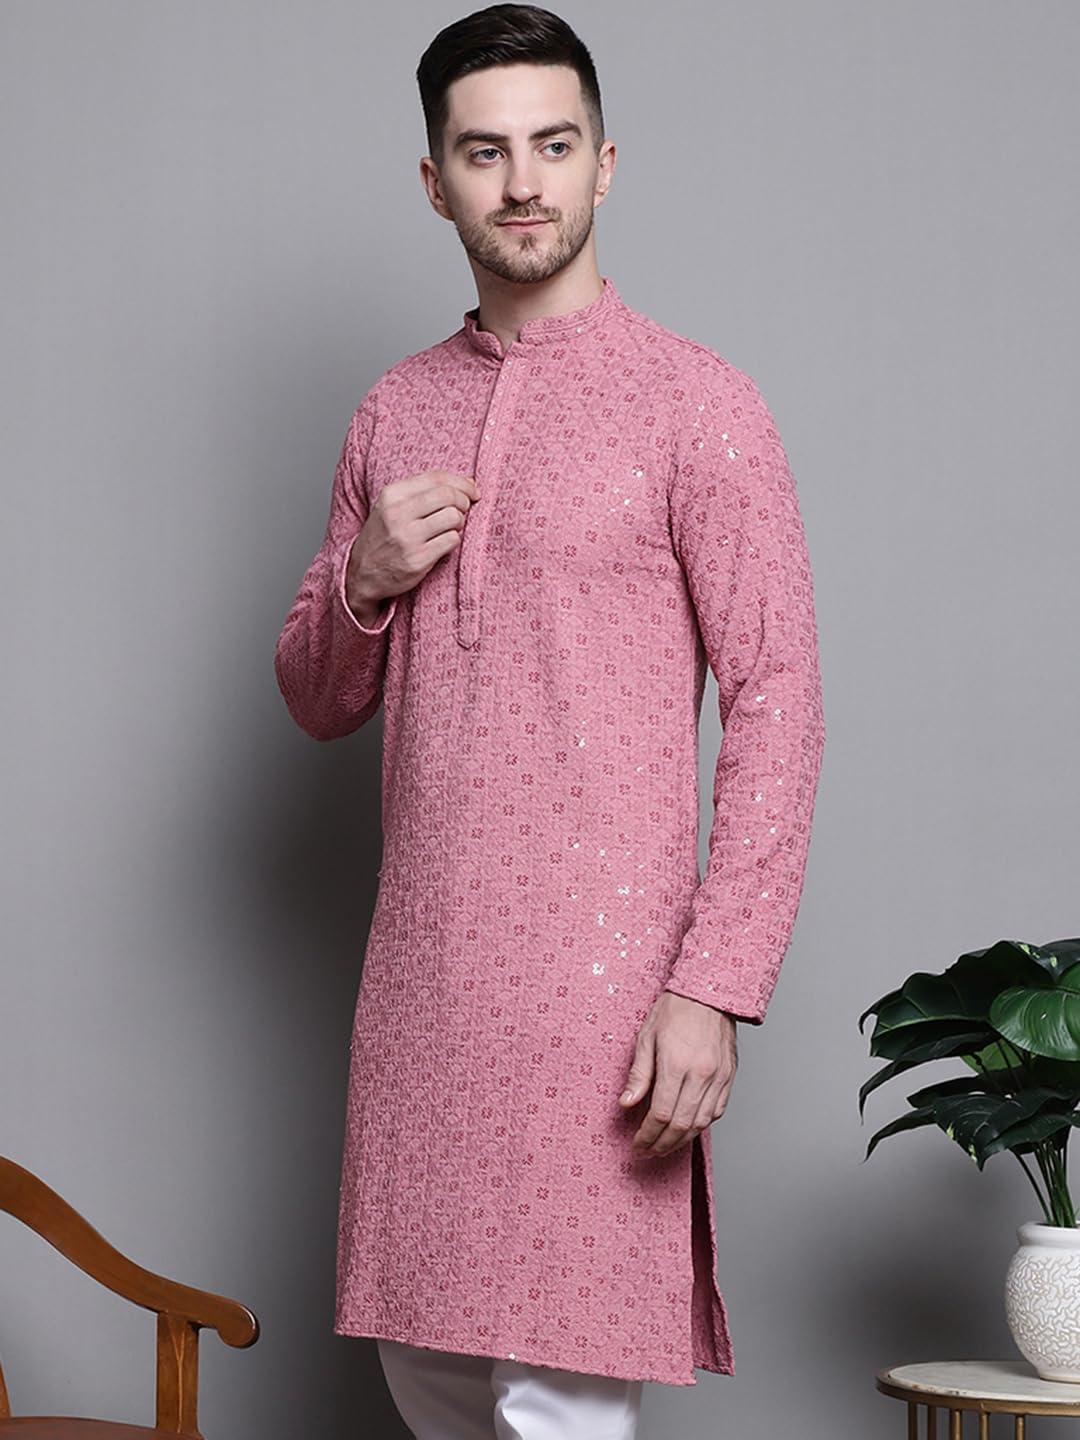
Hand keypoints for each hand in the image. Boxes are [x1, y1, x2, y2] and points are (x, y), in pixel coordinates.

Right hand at [346, 470, 479, 619]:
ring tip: (451, 527)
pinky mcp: (418, 559)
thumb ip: (424, 491)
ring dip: (460, 522)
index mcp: (392, 495)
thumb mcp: (392, 505)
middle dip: (464, 501)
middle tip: (464, 510)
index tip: (472, 490)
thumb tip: (468, 482)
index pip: (437, 478)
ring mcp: (408, 537)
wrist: (362, 573)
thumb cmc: (383, 536)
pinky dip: (454, 540)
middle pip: (448, 496)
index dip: (461, 482)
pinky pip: (452, 540)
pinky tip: (444, 542)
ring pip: (453, 517)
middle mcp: (398, 513)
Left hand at [618, 989, 737, 1158]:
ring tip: (665, 1145)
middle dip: (662, 1144)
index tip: (637, 1144)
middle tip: (648, 1151)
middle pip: (682, 1126)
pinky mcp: (730, 1076)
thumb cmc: (675, 1008)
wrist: (710, 991)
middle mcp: (702, 1075)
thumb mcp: (646, 1036)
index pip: (661, 1114)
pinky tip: (688, 1128)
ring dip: (682, 1140)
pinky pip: (718, 1111)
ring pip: (702, 1123)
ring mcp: (719, 1077)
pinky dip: (702, 1125)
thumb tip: (626, 1103)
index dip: (647, 1135)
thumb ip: (639, 1074)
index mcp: (677, 1064)